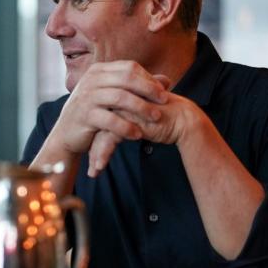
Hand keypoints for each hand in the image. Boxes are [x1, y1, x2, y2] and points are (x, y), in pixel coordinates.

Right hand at [47, 61, 167, 164]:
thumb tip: (166, 80)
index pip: (129, 67)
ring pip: (120, 98)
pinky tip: (138, 135)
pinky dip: (127, 127)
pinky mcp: (84, 116)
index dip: (148, 78)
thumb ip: (137, 88)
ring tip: (157, 118)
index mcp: (98, 71)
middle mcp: (90, 80)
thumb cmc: (94, 114)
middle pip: (127, 78)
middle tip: (165, 101)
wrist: (66, 135)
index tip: (164, 91)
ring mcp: (86, 97)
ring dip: (142, 108)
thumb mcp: (113, 97)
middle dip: (149, 90)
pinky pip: (111, 120)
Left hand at [86, 75, 200, 175]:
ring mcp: (122, 108)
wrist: (183, 119)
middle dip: (90, 146)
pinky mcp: (130, 119)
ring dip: (95, 154)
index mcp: (116, 96)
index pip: (96, 116)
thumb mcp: (136, 118)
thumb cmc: (160, 119)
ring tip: (93, 172)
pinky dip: (103, 154)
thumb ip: (121, 120)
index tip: (85, 150)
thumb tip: (102, 135)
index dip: (90, 135)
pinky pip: (110, 138)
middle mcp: (117, 100)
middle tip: (88, 163)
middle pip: (95, 124)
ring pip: (100, 132)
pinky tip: (98, 168)